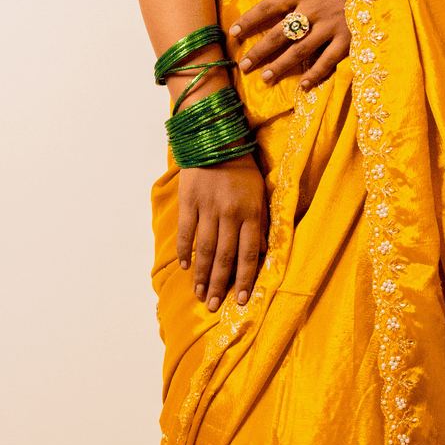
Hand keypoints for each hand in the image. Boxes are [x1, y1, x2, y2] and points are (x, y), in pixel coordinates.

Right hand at [177, 155, 267, 310]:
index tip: (240, 301)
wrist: (216, 138)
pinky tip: (184, 266)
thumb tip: (259, 253)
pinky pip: (186, 231)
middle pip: (225, 257)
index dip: (245, 280)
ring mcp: (208, 208)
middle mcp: (230, 214)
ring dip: (201, 274)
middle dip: (218, 284)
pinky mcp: (189, 201)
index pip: (248, 255)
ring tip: (198, 293)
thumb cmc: (242, 169)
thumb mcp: (260, 194)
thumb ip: (260, 223)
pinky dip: (185, 250)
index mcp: (250, 214)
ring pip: (205, 249)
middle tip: (212, 306)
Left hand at [230, 0, 351, 90]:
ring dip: (281, 66)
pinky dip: (315, 74)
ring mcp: (331, 28)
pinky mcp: (348, 39)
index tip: (234, 33)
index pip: (268, 7)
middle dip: (260, 51)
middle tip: (244, 66)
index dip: (249, 21)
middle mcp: (313, 11)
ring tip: (265, 78)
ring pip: (300, 51)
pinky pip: (329, 60)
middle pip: (279, 35)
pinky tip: (303, 85)